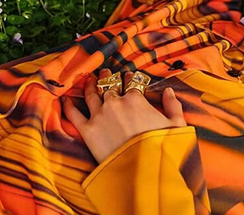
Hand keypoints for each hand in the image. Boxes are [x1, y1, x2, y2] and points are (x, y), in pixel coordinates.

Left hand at [62, 69, 186, 163]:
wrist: (144, 171)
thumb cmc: (162, 148)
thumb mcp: (177, 126)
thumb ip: (173, 106)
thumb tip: (169, 92)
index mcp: (136, 99)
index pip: (131, 82)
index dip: (130, 77)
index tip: (128, 76)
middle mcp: (115, 102)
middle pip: (109, 85)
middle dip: (108, 77)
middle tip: (105, 73)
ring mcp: (99, 115)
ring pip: (91, 93)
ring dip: (91, 84)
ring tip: (90, 80)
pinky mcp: (87, 131)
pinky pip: (74, 113)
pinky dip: (69, 105)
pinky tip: (66, 98)